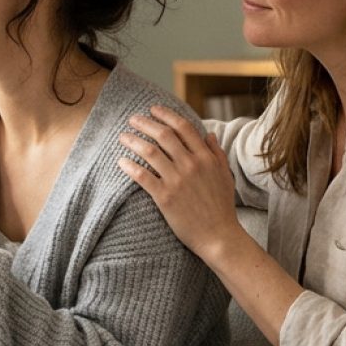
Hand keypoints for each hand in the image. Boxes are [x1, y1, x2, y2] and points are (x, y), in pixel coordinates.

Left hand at [118, 105, 239, 262]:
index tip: (153, 109)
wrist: (219, 236)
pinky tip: (121, 161)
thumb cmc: (221, 207)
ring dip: (133, 141)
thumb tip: (208, 134)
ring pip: (150, 152)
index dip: (166, 114)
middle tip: (132, 119)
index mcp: (206, 157)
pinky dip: (129, 166)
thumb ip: (216, 153)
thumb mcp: (225, 175)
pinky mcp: (165, 197)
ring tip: (123, 136)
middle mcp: (191, 165)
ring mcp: (178, 180)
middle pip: (164, 135)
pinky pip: (142, 176)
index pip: (183, 127)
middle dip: (145, 123)